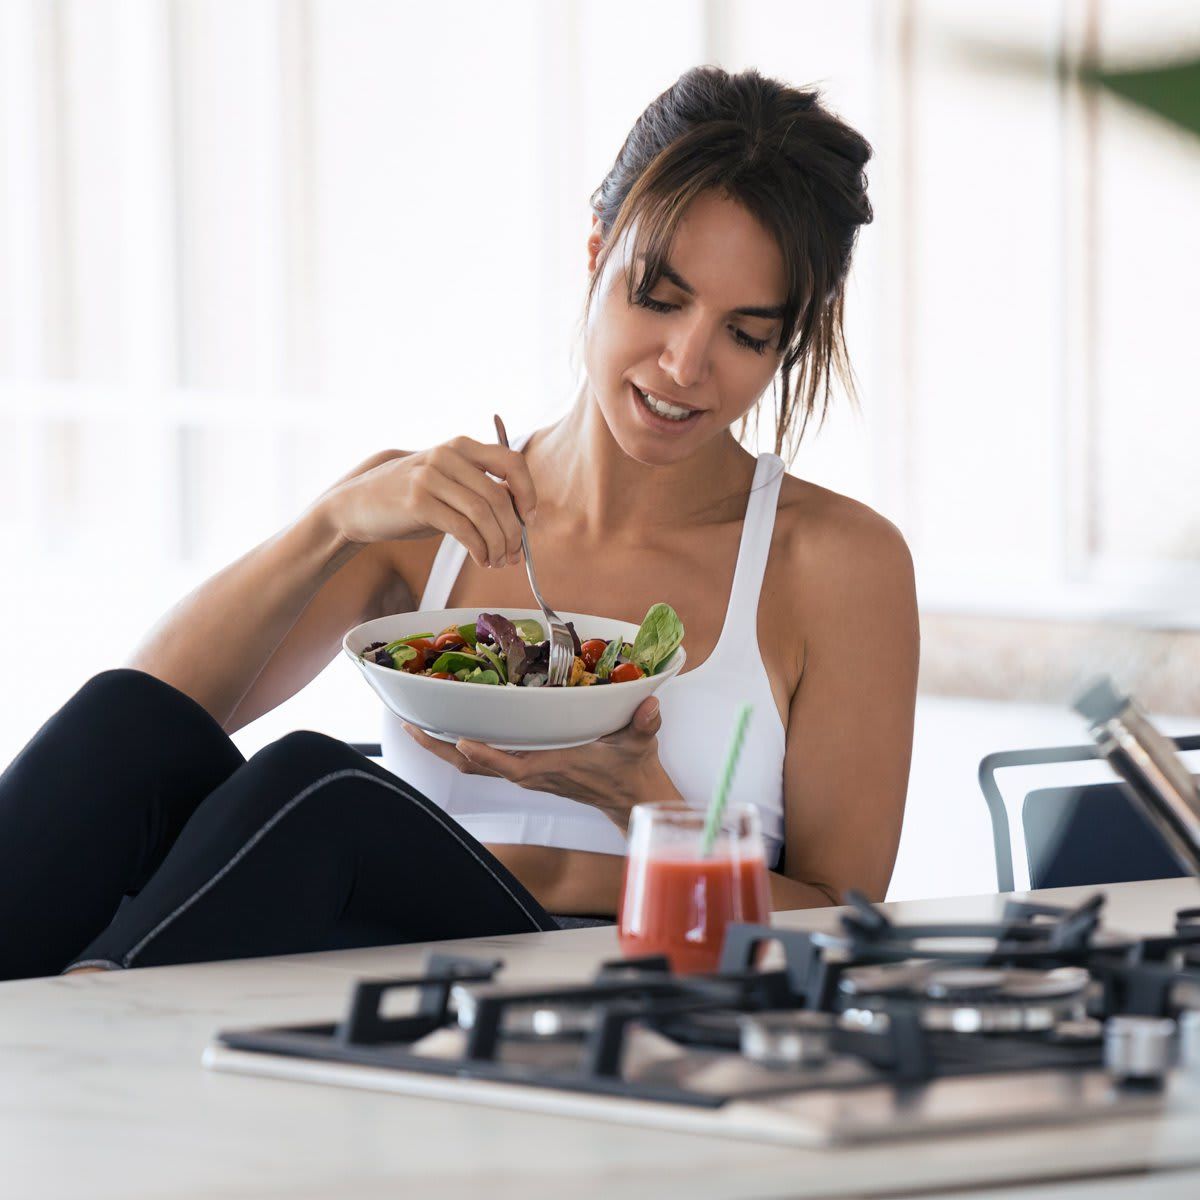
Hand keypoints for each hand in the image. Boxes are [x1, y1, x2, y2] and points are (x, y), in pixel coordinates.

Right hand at [322, 437, 536, 567]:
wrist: (358, 504)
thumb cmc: (410, 498)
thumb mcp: (447, 482)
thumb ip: (479, 488)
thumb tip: (521, 518)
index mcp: (461, 446)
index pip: (511, 461)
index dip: (528, 492)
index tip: (530, 518)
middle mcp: (447, 456)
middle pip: (499, 496)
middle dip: (513, 532)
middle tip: (515, 555)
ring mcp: (431, 477)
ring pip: (484, 514)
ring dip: (498, 544)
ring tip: (498, 561)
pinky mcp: (418, 502)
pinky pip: (463, 529)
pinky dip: (479, 548)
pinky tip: (481, 559)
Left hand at [402, 697, 677, 832]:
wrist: (631, 798)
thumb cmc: (632, 770)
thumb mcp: (641, 742)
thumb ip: (645, 724)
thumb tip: (649, 706)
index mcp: (555, 766)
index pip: (513, 765)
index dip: (486, 755)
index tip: (460, 738)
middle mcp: (532, 773)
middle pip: (476, 766)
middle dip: (441, 748)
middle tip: (411, 726)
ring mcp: (526, 773)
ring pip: (475, 766)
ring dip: (444, 748)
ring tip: (416, 726)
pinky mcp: (526, 770)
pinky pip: (485, 762)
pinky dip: (462, 748)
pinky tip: (447, 731)